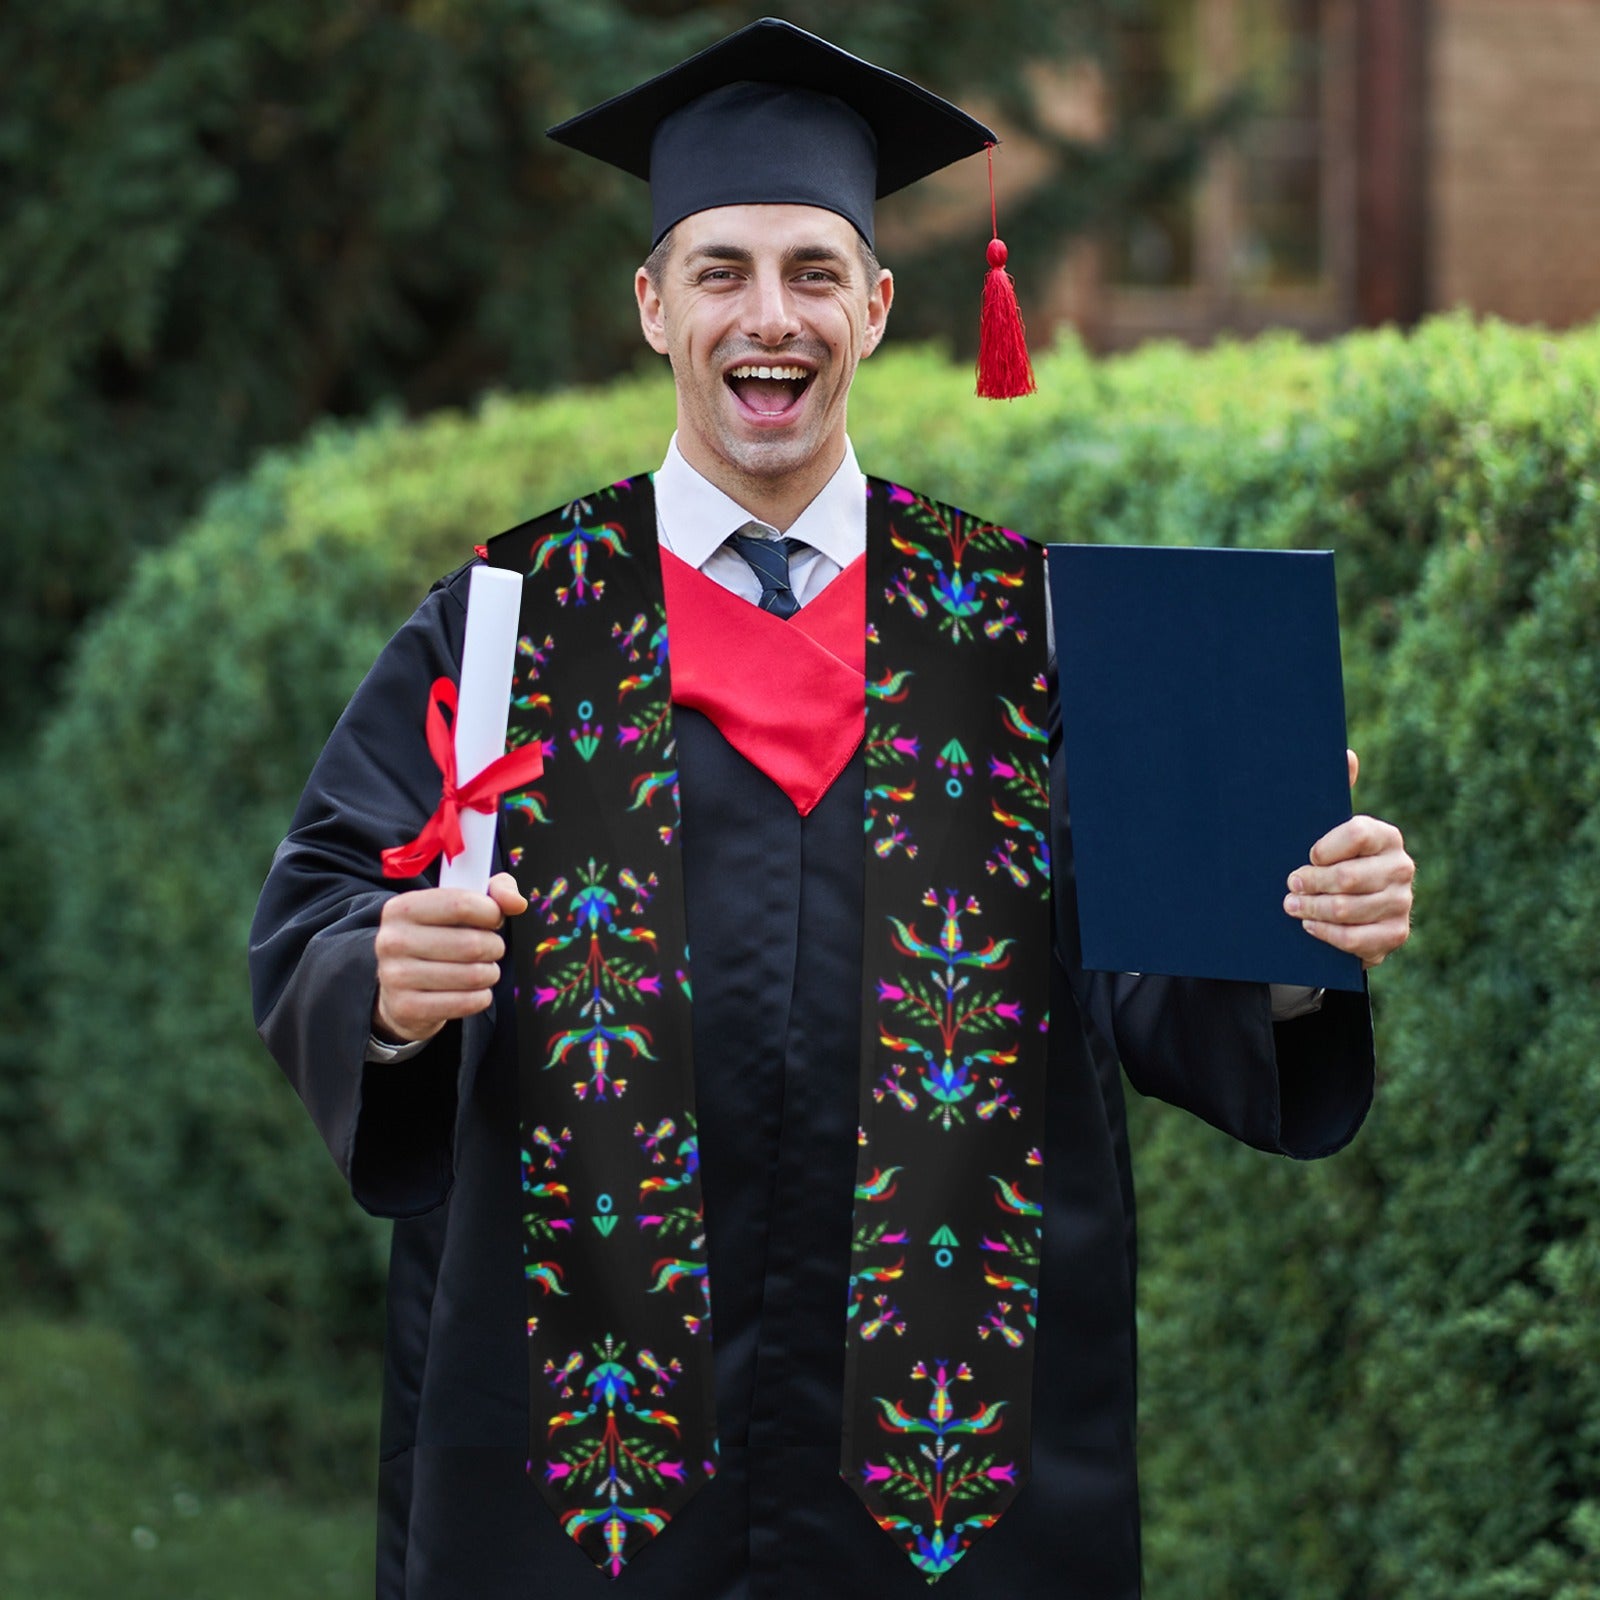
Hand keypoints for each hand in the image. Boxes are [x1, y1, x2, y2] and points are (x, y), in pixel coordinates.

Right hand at [372, 871, 528, 1043]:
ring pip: (472, 975)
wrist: (400, 988)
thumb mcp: (459, 905)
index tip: (494, 919)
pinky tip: (474, 991)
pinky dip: (481, 997)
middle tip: (491, 949)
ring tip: (483, 970)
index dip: (491, 912)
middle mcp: (392, 940)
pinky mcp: (406, 1008)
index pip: (461, 904)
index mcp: (402, 908)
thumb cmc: (438, 938)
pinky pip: (465, 1003)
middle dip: (494, 947)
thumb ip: (494, 892)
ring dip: (490, 973)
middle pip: (471, 944)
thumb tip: (516, 903)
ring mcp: (395, 977)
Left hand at [1283, 750, 1413, 968]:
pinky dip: (1327, 934)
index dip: (1324, 847)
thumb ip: (1336, 792)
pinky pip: (1356, 939)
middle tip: (1289, 885)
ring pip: (1348, 909)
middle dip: (1310, 883)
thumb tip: (1346, 754)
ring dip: (1312, 909)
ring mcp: (1401, 903)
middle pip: (1348, 877)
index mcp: (1386, 836)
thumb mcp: (1329, 828)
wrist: (1350, 909)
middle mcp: (1401, 867)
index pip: (1356, 833)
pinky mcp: (1395, 934)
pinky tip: (1310, 926)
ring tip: (1291, 906)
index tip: (1306, 855)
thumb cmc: (1332, 860)